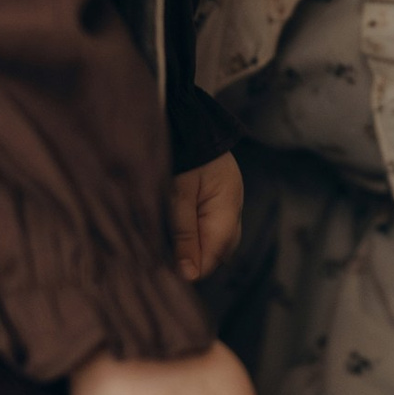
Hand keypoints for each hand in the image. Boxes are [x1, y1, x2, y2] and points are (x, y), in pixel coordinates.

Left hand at [169, 152, 245, 283]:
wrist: (188, 118)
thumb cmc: (183, 152)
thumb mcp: (178, 194)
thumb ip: (184, 235)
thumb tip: (189, 276)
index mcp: (228, 208)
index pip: (215, 256)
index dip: (191, 270)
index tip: (165, 275)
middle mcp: (232, 209)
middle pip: (217, 252)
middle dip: (193, 261)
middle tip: (161, 263)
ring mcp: (226, 203)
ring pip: (213, 241)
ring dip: (192, 248)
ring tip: (164, 249)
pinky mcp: (215, 198)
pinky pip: (208, 226)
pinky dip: (193, 234)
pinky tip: (172, 233)